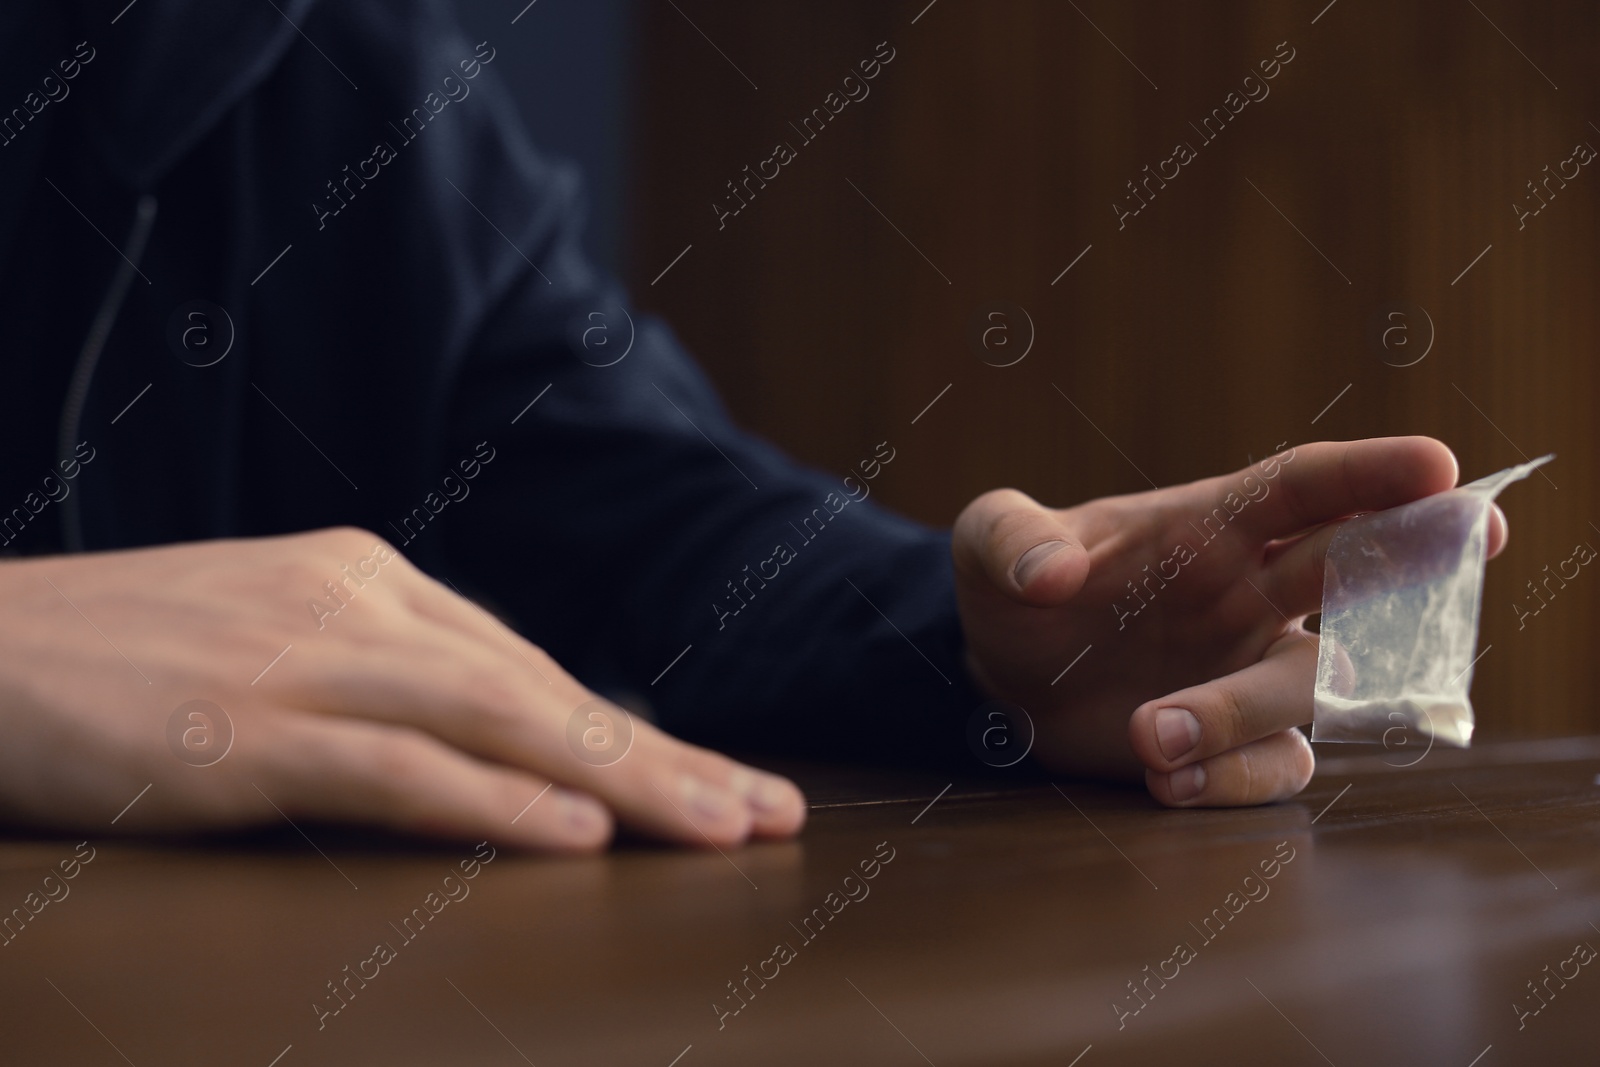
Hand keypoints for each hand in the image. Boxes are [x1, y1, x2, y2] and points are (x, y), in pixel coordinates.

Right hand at [0, 528, 804, 850]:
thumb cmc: (115, 660)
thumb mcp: (269, 645)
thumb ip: (376, 681)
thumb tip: (483, 745)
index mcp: (368, 579)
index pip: (531, 669)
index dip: (633, 732)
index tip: (718, 777)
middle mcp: (358, 603)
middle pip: (543, 693)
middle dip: (666, 759)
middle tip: (769, 810)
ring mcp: (304, 660)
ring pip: (500, 723)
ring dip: (622, 783)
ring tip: (719, 830)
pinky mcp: (243, 730)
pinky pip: (395, 768)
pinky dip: (494, 802)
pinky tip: (573, 836)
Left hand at [953, 438, 1508, 806]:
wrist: (999, 679)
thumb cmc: (1013, 591)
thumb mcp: (987, 545)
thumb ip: (1011, 540)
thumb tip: (1050, 573)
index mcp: (1209, 521)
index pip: (1303, 487)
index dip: (1369, 475)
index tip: (1436, 467)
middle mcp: (1253, 590)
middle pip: (1360, 571)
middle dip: (1419, 556)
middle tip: (1469, 542)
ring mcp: (1253, 665)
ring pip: (1314, 685)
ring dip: (1246, 710)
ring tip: (1150, 734)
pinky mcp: (1238, 740)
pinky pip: (1278, 764)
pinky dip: (1233, 777)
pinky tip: (1163, 778)